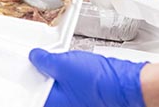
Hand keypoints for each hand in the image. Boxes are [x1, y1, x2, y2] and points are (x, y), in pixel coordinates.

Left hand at [30, 48, 146, 106]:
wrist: (128, 86)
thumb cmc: (99, 82)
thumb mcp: (63, 63)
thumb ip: (45, 60)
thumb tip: (36, 57)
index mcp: (51, 104)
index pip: (31, 93)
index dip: (29, 76)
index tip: (29, 64)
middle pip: (44, 91)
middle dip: (44, 75)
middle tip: (48, 61)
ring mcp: (76, 105)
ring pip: (60, 89)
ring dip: (60, 75)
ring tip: (67, 64)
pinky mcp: (87, 100)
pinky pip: (73, 88)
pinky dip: (73, 78)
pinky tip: (79, 69)